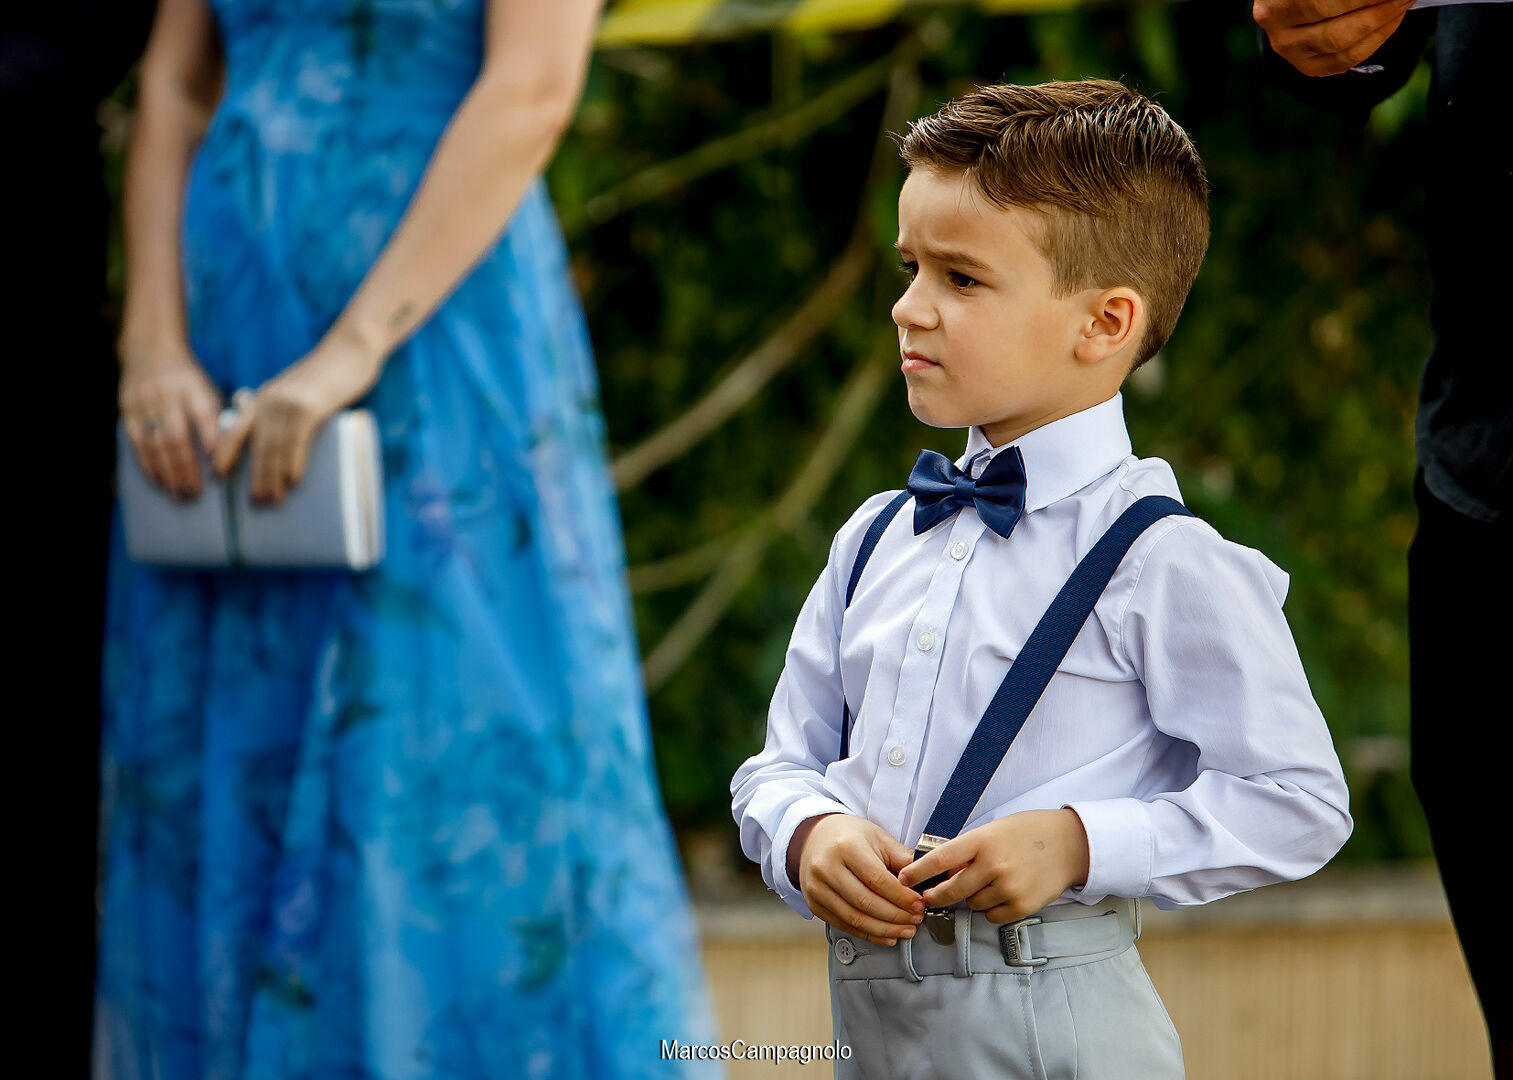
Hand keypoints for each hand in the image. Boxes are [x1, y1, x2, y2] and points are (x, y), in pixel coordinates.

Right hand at [118, 337, 223, 499]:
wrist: (151, 347)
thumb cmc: (188, 379)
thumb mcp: (208, 388)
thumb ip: (215, 417)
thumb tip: (223, 454)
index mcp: (194, 387)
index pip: (204, 416)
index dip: (211, 441)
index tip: (218, 467)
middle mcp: (167, 394)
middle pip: (177, 436)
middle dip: (186, 468)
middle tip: (194, 493)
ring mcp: (144, 401)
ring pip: (155, 442)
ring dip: (166, 471)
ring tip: (177, 493)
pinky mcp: (128, 408)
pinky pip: (136, 440)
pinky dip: (147, 462)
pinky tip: (156, 479)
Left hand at [212, 330, 382, 503]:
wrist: (350, 349)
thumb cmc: (329, 373)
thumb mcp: (297, 390)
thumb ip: (284, 410)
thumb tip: (280, 443)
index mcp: (264, 397)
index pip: (237, 429)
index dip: (226, 453)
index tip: (219, 476)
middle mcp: (271, 399)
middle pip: (258, 445)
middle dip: (256, 477)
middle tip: (258, 502)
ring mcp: (290, 402)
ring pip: (276, 447)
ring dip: (274, 477)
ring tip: (274, 498)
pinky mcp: (310, 406)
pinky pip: (297, 441)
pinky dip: (294, 463)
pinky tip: (293, 480)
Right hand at [794, 813, 924, 946]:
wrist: (815, 837)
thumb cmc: (850, 837)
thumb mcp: (878, 838)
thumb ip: (902, 859)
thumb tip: (927, 879)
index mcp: (845, 847)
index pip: (877, 879)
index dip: (901, 897)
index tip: (919, 904)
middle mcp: (826, 867)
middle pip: (865, 902)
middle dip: (896, 916)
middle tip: (916, 919)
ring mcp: (817, 888)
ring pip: (855, 918)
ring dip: (885, 929)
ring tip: (906, 930)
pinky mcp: (814, 904)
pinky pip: (844, 925)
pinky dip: (868, 934)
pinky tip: (886, 935)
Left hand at [897, 809, 1090, 924]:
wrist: (1069, 844)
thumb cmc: (1027, 832)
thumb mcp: (993, 831)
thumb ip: (968, 850)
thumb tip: (942, 872)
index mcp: (981, 841)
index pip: (939, 860)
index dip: (917, 873)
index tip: (903, 879)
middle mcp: (992, 865)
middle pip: (950, 891)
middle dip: (936, 896)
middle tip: (929, 898)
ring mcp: (1008, 887)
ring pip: (972, 905)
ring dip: (973, 898)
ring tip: (989, 882)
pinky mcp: (1021, 905)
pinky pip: (992, 916)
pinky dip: (992, 909)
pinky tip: (1002, 893)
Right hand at [1254, 0, 1414, 77]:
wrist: (1295, 1)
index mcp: (1274, 5)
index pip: (1322, 4)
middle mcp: (1278, 31)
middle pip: (1333, 28)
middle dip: (1375, 10)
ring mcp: (1290, 53)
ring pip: (1340, 46)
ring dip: (1380, 24)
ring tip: (1401, 4)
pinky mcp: (1306, 67)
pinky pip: (1345, 61)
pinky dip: (1374, 41)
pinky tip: (1390, 22)